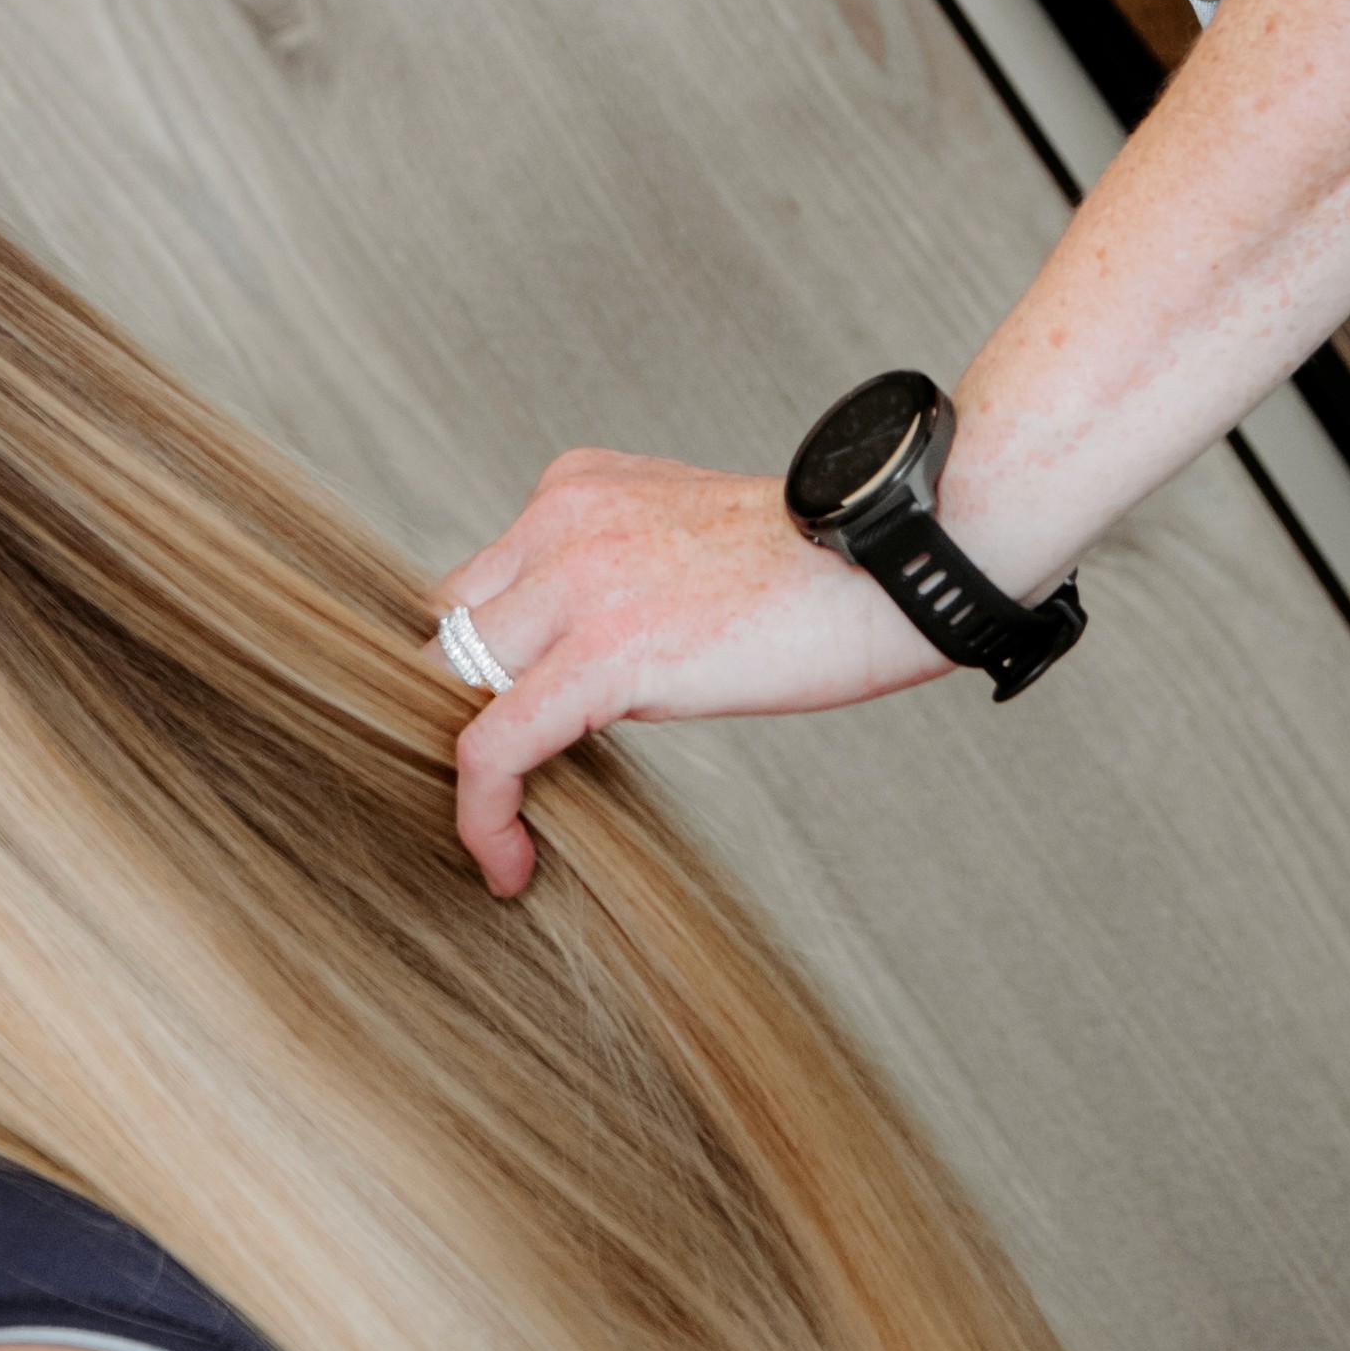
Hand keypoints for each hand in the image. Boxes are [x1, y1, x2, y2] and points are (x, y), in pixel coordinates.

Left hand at [431, 450, 949, 899]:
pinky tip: (508, 864)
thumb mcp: (686, 544)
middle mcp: (562, 517)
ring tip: (506, 835)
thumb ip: (615, 574)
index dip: (480, 669)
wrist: (899, 557)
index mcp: (579, 486)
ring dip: (472, 767)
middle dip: (466, 712)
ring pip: (454, 683)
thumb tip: (574, 663)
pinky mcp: (604, 651)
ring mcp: (579, 578)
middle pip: (450, 630)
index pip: (478, 584)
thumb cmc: (819, 571)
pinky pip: (492, 744)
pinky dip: (482, 815)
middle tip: (508, 789)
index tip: (507, 737)